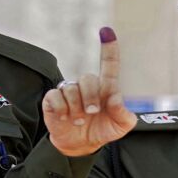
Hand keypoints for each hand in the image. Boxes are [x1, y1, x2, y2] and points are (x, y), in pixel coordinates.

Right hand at [44, 26, 136, 156]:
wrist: (81, 146)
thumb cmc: (102, 130)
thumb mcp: (121, 126)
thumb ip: (124, 114)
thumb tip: (115, 97)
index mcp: (106, 89)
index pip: (109, 65)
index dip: (109, 48)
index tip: (106, 30)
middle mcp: (87, 87)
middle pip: (88, 78)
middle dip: (91, 97)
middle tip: (93, 113)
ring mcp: (69, 92)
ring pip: (71, 88)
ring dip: (76, 108)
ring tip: (79, 120)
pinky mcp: (53, 100)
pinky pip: (55, 96)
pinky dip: (62, 109)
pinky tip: (65, 118)